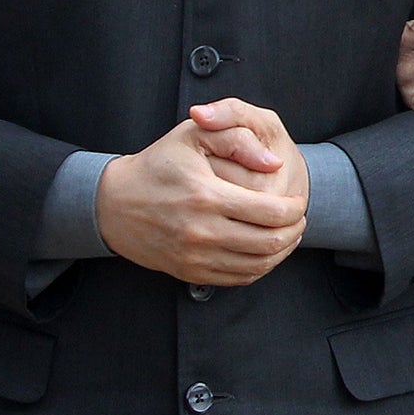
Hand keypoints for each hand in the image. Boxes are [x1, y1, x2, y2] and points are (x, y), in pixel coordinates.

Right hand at [97, 102, 306, 286]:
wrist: (114, 203)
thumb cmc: (158, 164)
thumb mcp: (194, 136)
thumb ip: (238, 139)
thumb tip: (274, 163)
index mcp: (206, 195)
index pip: (270, 212)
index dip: (294, 208)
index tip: (298, 201)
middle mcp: (202, 231)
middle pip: (270, 243)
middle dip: (295, 231)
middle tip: (299, 219)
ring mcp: (195, 256)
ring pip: (257, 265)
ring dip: (282, 252)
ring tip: (288, 235)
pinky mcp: (190, 272)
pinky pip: (238, 278)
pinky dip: (260, 267)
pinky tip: (264, 251)